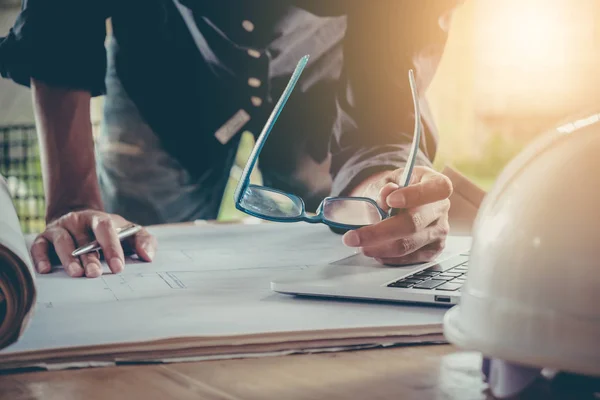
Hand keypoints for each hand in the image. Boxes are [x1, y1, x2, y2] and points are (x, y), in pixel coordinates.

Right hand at [31, 210, 156, 277]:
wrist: (81, 221)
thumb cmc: (110, 232)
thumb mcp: (130, 233)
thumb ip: (144, 241)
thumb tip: (148, 256)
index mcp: (99, 219)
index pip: (105, 229)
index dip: (112, 247)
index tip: (118, 267)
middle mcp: (77, 221)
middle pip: (83, 239)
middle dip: (89, 257)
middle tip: (95, 274)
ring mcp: (60, 228)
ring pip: (62, 241)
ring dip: (68, 258)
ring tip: (76, 273)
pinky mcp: (43, 238)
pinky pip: (39, 246)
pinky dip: (41, 257)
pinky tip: (47, 269)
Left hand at [342, 166, 451, 264]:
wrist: (407, 201)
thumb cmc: (399, 189)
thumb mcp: (390, 179)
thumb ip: (385, 186)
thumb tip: (386, 195)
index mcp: (437, 184)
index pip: (437, 189)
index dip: (414, 195)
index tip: (390, 200)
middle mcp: (441, 208)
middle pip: (413, 223)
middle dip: (379, 232)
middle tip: (353, 236)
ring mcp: (439, 231)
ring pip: (407, 245)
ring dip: (378, 248)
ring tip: (359, 244)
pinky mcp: (433, 250)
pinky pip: (409, 258)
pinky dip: (387, 256)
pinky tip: (374, 251)